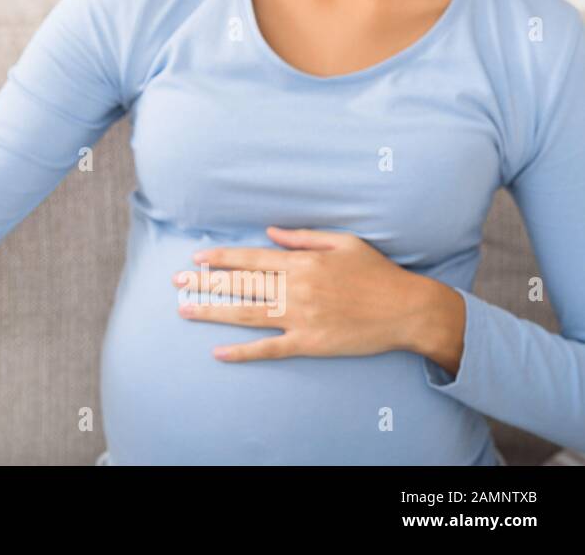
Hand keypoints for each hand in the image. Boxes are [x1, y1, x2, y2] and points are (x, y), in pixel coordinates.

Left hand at [170, 226, 458, 363]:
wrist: (407, 310)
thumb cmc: (376, 273)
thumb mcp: (343, 243)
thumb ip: (303, 237)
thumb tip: (270, 232)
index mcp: (302, 263)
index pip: (251, 259)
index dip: (221, 258)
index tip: (197, 258)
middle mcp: (297, 289)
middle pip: (242, 285)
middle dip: (206, 283)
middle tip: (176, 282)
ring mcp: (301, 317)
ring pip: (248, 315)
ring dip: (213, 313)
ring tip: (186, 310)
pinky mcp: (310, 343)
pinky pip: (270, 349)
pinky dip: (243, 352)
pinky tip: (219, 352)